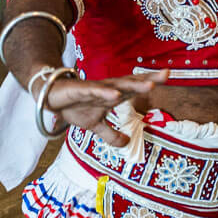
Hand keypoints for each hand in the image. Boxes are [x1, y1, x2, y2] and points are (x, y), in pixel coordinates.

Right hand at [43, 71, 166, 146]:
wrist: (49, 98)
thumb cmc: (75, 107)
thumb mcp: (95, 125)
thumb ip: (111, 134)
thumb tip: (126, 143)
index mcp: (113, 95)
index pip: (135, 87)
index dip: (151, 81)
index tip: (168, 75)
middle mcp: (107, 89)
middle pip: (131, 82)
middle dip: (148, 78)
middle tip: (167, 74)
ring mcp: (95, 88)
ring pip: (116, 85)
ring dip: (132, 85)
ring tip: (149, 85)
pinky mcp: (80, 90)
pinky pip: (94, 91)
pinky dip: (105, 93)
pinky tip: (116, 94)